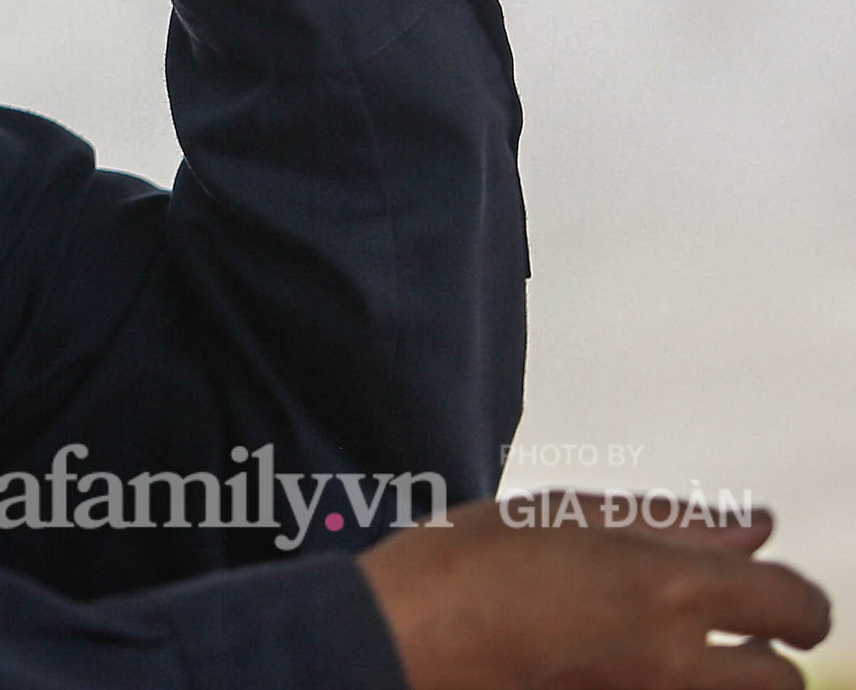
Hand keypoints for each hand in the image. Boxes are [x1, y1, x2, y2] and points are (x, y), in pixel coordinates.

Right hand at [359, 496, 831, 689]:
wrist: (394, 648)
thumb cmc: (457, 569)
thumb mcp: (558, 516)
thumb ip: (665, 520)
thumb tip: (753, 525)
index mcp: (665, 588)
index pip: (793, 604)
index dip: (795, 600)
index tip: (773, 596)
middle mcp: (672, 662)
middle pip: (782, 680)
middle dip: (765, 653)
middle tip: (720, 630)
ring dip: (726, 682)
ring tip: (672, 653)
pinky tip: (622, 666)